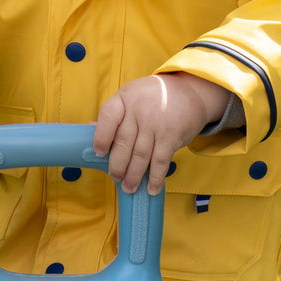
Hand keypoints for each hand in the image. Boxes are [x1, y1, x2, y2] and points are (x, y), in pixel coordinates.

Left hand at [93, 73, 228, 194]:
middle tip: (115, 177)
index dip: (101, 137)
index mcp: (124, 99)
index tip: (98, 153)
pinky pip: (160, 161)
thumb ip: (114, 114)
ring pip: (140, 155)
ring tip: (129, 187)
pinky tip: (151, 188)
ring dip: (134, 175)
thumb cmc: (154, 98)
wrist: (190, 92)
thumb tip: (90, 127)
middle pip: (123, 142)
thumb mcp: (132, 97)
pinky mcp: (171, 136)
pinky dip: (155, 177)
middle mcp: (139, 110)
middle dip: (117, 165)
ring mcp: (156, 123)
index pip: (107, 117)